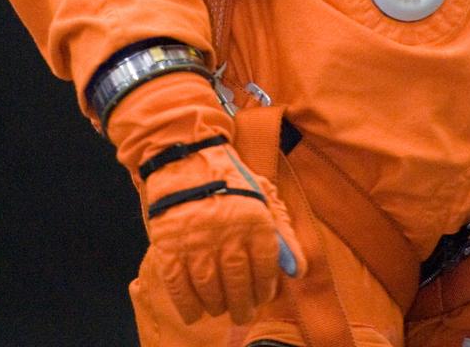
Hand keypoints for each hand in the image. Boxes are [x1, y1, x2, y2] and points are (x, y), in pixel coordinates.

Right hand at [143, 138, 303, 323]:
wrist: (184, 157)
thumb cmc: (228, 180)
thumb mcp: (262, 196)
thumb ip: (282, 233)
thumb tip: (299, 270)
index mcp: (254, 219)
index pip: (265, 267)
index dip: (265, 288)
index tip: (262, 297)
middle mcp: (228, 232)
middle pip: (238, 285)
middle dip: (243, 306)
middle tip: (243, 313)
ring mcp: (197, 240)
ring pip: (210, 290)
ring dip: (217, 306)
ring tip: (221, 308)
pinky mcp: (170, 245)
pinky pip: (179, 287)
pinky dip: (187, 305)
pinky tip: (194, 311)